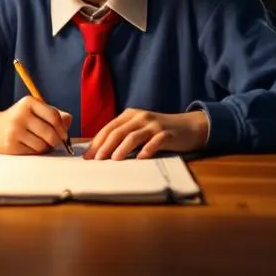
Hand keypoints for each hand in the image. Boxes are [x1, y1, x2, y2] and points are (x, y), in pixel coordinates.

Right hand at [0, 96, 71, 154]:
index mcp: (29, 102)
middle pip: (50, 133)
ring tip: (39, 142)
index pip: (54, 116)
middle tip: (55, 143)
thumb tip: (68, 124)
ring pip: (43, 145)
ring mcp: (14, 130)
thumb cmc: (21, 120)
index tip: (64, 135)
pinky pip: (33, 152)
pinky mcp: (10, 144)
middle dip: (56, 141)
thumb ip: (56, 115)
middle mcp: (21, 114)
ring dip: (45, 147)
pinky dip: (36, 152)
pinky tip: (30, 146)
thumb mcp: (36, 111)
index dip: (63, 129)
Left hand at [84, 108, 208, 159]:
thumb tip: (100, 151)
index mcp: (130, 115)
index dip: (97, 142)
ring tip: (113, 160)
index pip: (109, 128)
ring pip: (133, 136)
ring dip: (122, 148)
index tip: (88, 156)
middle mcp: (140, 117)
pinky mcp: (167, 133)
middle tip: (96, 160)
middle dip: (105, 146)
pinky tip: (140, 158)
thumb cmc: (158, 131)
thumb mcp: (139, 129)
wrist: (187, 127)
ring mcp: (154, 125)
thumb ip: (123, 135)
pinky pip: (155, 141)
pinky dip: (147, 150)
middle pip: (118, 132)